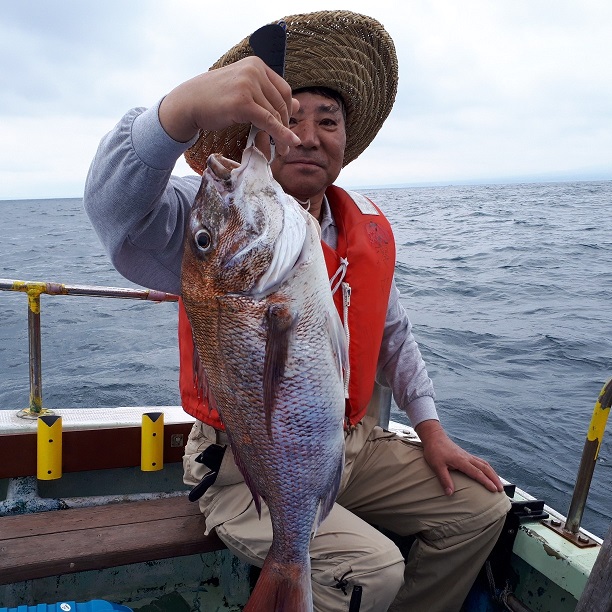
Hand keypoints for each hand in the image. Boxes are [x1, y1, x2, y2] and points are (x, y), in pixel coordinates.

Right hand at [159, 57, 300, 154]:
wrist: (188, 102)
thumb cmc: (214, 98)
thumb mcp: (244, 92)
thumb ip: (269, 96)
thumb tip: (298, 105)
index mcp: (256, 64)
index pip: (283, 89)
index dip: (288, 111)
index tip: (286, 127)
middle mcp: (254, 70)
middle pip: (281, 102)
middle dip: (286, 126)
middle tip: (287, 145)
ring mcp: (248, 84)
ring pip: (275, 114)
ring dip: (281, 135)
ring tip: (281, 151)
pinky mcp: (243, 102)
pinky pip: (268, 121)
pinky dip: (280, 134)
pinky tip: (287, 144)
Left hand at [415, 420, 503, 495]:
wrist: (434, 436)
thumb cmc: (434, 450)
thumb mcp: (436, 466)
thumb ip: (444, 479)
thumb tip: (450, 493)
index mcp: (461, 461)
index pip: (477, 472)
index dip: (486, 482)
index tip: (495, 490)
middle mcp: (467, 458)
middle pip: (485, 468)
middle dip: (495, 479)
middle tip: (502, 489)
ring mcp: (467, 456)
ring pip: (484, 464)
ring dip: (493, 473)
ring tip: (499, 483)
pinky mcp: (466, 455)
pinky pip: (480, 462)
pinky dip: (487, 468)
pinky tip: (488, 473)